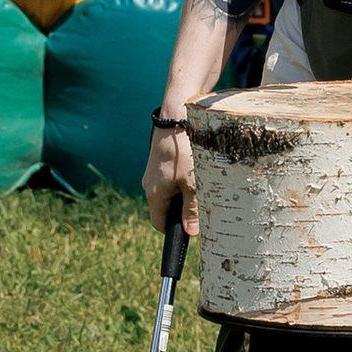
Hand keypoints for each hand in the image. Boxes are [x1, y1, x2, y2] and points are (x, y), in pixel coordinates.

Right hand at [145, 123, 196, 237]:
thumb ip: (191, 209)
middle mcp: (149, 185)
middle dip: (182, 210)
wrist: (175, 118)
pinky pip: (170, 179)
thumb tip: (191, 232)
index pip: (159, 224)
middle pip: (165, 208)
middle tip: (202, 203)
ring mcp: (153, 173)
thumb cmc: (184, 152)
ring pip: (169, 192)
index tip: (191, 227)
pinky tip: (195, 170)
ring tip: (201, 184)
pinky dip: (182, 179)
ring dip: (184, 193)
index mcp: (154, 195)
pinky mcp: (159, 162)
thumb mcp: (193, 184)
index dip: (174, 230)